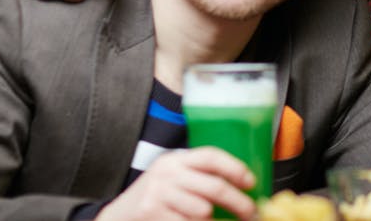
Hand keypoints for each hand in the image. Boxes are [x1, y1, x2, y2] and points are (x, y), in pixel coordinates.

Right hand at [95, 148, 256, 220]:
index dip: (235, 169)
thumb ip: (198, 176)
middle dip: (239, 203)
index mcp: (176, 160)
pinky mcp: (152, 213)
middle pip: (215, 187)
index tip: (251, 183)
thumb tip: (241, 185)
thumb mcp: (172, 178)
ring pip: (204, 211)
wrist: (119, 216)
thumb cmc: (155, 197)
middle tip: (250, 214)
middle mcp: (167, 173)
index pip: (211, 156)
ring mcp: (158, 194)